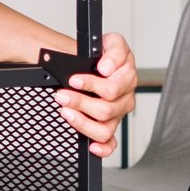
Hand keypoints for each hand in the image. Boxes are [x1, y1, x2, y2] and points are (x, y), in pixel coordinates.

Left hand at [56, 32, 136, 156]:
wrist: (97, 62)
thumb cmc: (103, 54)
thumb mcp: (112, 42)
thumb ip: (114, 51)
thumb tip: (107, 67)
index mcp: (127, 78)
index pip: (111, 88)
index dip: (90, 84)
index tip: (73, 80)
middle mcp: (125, 98)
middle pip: (105, 109)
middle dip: (79, 102)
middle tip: (62, 95)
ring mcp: (117, 114)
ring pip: (105, 128)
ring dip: (82, 122)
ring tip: (66, 111)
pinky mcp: (110, 125)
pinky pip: (111, 143)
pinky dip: (102, 148)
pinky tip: (91, 146)